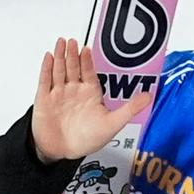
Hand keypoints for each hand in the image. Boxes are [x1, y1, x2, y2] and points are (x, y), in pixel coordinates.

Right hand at [30, 39, 150, 163]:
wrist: (63, 152)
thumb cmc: (86, 140)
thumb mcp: (113, 124)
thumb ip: (130, 109)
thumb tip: (149, 96)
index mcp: (90, 94)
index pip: (89, 72)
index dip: (87, 60)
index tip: (87, 48)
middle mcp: (74, 91)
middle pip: (73, 67)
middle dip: (72, 54)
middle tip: (73, 41)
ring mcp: (58, 94)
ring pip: (59, 70)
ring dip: (60, 56)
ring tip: (61, 43)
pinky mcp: (44, 100)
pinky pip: (45, 81)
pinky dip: (46, 69)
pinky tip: (49, 57)